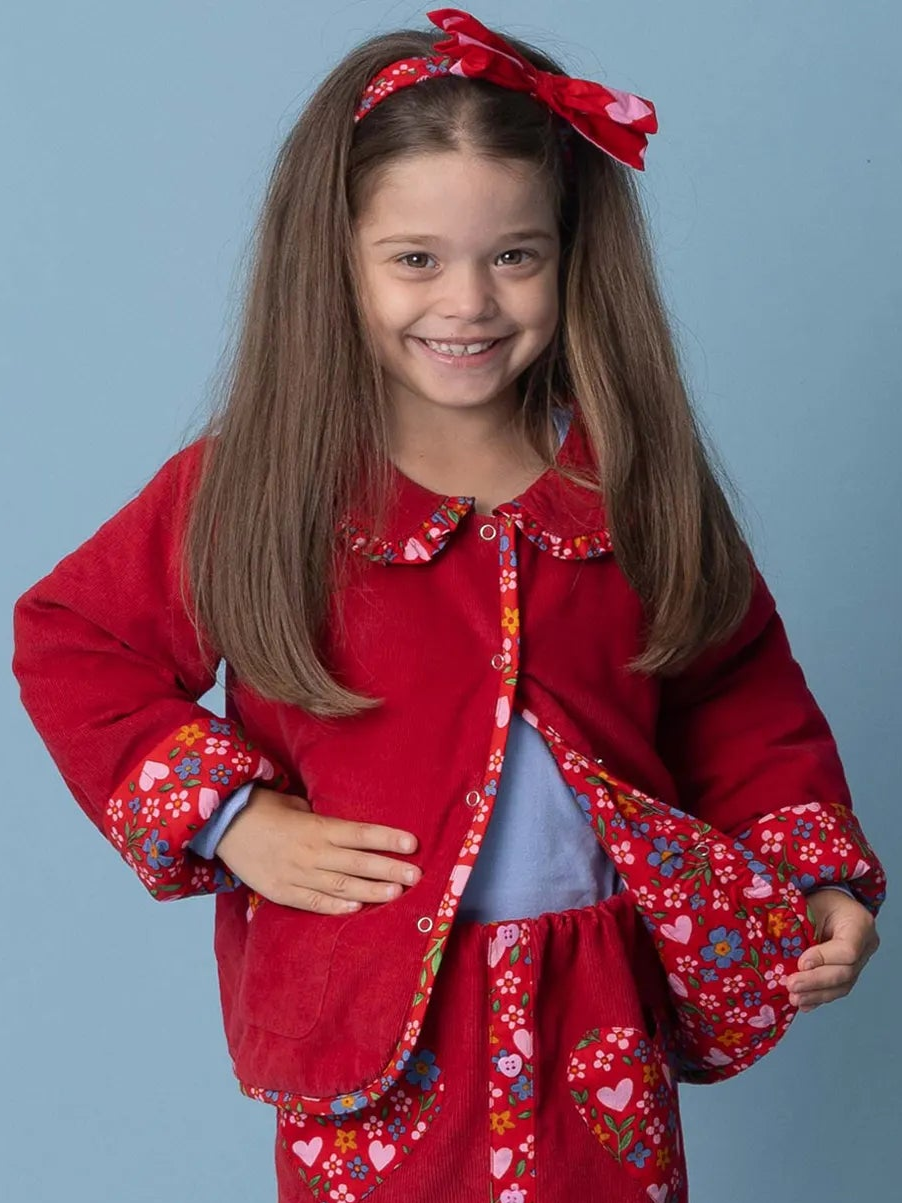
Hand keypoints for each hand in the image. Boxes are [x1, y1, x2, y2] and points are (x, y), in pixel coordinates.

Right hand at [216, 786, 420, 913]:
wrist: (222, 825)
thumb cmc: (264, 809)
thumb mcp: (297, 805)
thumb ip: (323, 821)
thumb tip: (349, 831)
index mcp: (316, 827)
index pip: (360, 834)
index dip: (387, 839)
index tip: (412, 844)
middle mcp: (310, 853)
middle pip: (357, 863)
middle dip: (389, 869)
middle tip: (416, 875)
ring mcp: (295, 875)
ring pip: (340, 887)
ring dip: (370, 891)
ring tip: (396, 894)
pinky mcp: (281, 891)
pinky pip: (312, 902)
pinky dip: (335, 907)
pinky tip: (357, 909)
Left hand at [785, 889, 879, 1011]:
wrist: (832, 904)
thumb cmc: (820, 900)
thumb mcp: (810, 904)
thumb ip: (800, 926)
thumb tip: (778, 950)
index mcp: (859, 923)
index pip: (847, 950)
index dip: (824, 959)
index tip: (800, 963)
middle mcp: (866, 945)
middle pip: (845, 972)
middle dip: (815, 981)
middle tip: (791, 985)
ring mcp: (861, 961)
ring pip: (842, 985)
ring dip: (816, 994)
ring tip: (794, 998)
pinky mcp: (851, 972)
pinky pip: (837, 989)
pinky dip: (819, 997)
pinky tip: (804, 1004)